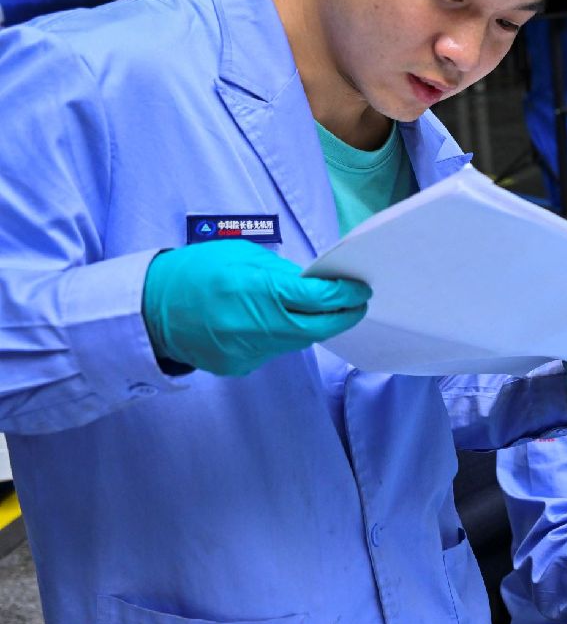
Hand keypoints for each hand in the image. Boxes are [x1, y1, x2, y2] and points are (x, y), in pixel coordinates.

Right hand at [143, 240, 370, 376]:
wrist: (149, 310)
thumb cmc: (193, 274)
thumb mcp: (239, 257)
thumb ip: (281, 273)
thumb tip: (314, 284)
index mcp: (255, 290)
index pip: (318, 298)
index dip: (345, 295)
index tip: (360, 290)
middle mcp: (254, 325)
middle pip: (316, 327)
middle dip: (341, 316)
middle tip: (356, 304)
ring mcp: (246, 350)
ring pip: (297, 341)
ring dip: (312, 326)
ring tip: (320, 311)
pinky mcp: (238, 366)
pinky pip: (273, 351)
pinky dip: (282, 337)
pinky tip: (276, 324)